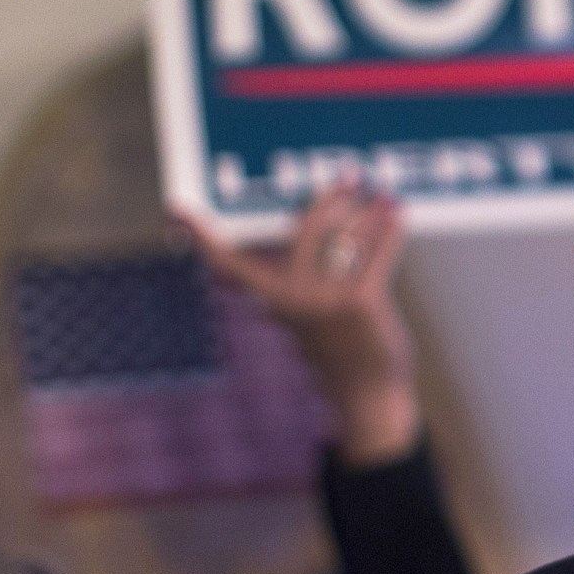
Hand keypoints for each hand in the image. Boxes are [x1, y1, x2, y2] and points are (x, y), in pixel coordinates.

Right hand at [179, 186, 419, 467]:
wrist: (364, 397)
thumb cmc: (333, 353)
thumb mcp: (298, 322)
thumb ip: (284, 291)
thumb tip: (272, 260)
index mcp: (271, 300)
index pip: (230, 263)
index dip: (203, 237)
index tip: (176, 210)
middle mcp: (291, 298)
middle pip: (305, 229)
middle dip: (328, 198)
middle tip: (346, 176)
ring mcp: (325, 300)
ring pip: (347, 237)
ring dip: (368, 211)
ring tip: (382, 193)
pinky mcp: (359, 303)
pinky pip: (376, 254)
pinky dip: (389, 231)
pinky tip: (397, 216)